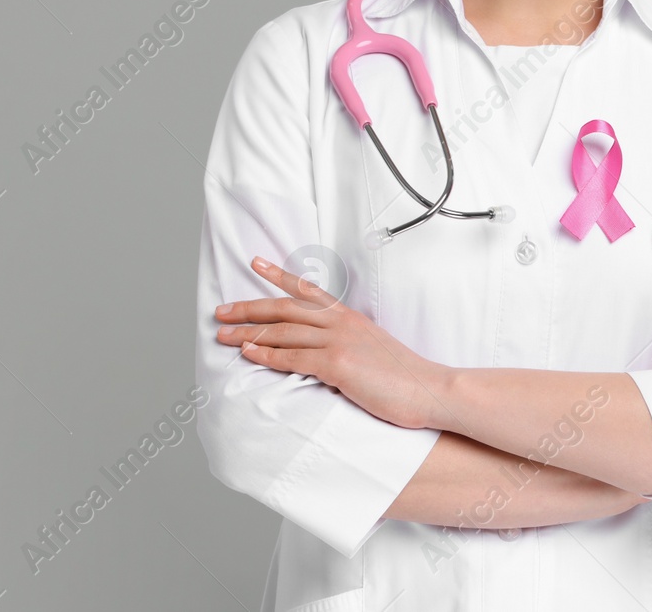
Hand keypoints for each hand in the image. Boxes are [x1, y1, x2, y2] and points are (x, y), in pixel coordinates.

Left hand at [214, 256, 447, 429]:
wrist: (429, 388)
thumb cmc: (403, 377)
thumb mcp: (372, 349)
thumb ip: (347, 343)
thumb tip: (323, 351)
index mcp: (350, 317)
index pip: (308, 290)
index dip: (279, 275)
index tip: (256, 264)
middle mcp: (341, 323)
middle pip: (286, 308)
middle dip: (250, 308)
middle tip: (222, 310)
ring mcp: (339, 342)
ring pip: (284, 331)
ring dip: (249, 333)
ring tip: (223, 334)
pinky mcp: (337, 364)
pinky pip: (293, 357)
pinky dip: (267, 355)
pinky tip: (248, 354)